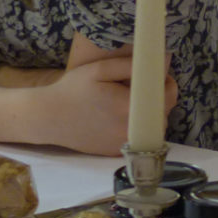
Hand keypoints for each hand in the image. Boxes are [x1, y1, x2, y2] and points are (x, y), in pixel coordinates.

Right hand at [17, 36, 178, 153]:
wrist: (49, 118)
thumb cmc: (73, 90)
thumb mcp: (100, 69)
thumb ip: (131, 66)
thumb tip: (159, 65)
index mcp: (129, 108)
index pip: (168, 97)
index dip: (166, 84)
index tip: (157, 76)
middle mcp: (131, 131)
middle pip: (163, 114)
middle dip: (157, 100)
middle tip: (140, 88)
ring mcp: (124, 145)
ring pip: (153, 129)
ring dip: (149, 116)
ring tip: (129, 102)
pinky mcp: (117, 153)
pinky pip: (138, 139)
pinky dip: (136, 128)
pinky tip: (119, 117)